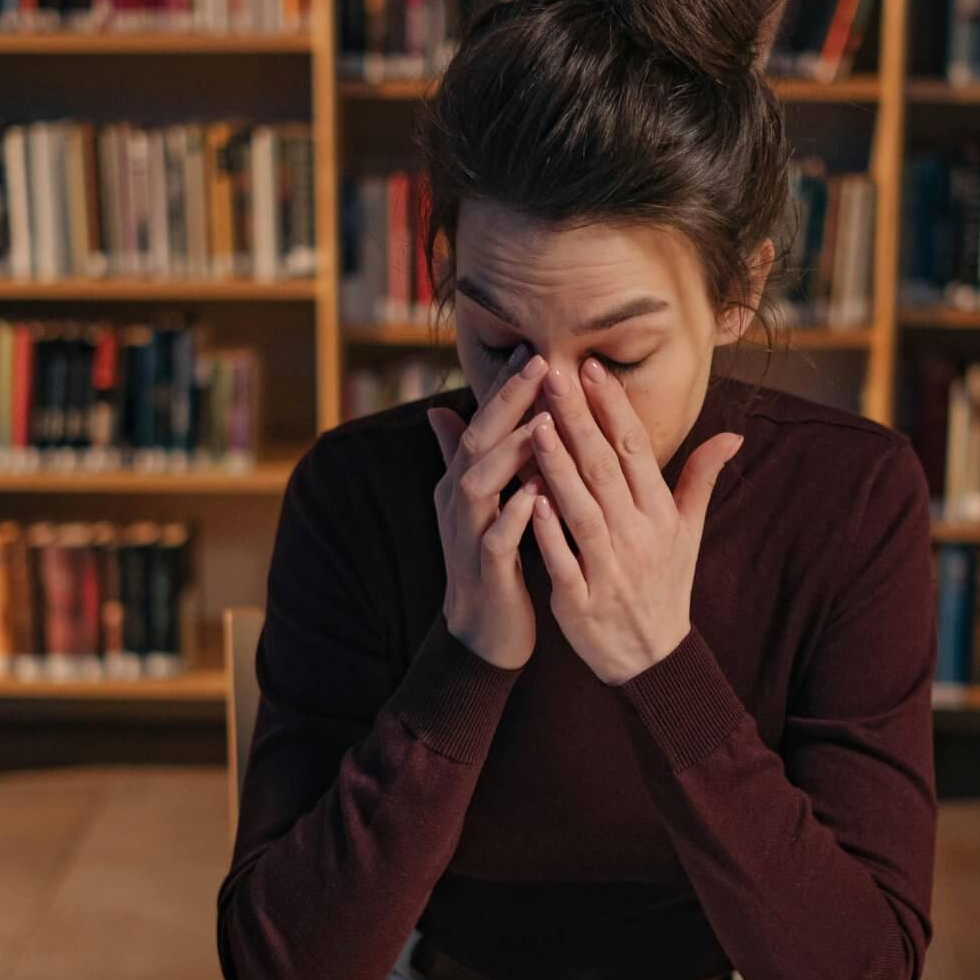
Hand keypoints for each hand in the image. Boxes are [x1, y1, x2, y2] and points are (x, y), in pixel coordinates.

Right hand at [427, 344, 548, 669]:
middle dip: (506, 402)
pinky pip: (495, 539)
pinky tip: (538, 495)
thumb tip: (439, 409)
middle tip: (539, 363)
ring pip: (480, 485)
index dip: (506, 387)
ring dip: (509, 452)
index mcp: (461, 482)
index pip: (482, 423)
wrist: (482, 630)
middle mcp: (458, 502)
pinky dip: (515, 516)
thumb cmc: (489, 558)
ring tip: (541, 422)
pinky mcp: (484, 571)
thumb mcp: (476, 502)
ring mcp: (467, 535)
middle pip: (476, 442)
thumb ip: (461, 457)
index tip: (537, 349)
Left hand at [525, 360, 743, 684]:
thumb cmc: (665, 585)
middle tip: (554, 375)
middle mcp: (639, 538)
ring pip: (582, 510)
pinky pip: (563, 562)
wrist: (652, 659)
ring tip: (535, 425)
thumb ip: (702, 479)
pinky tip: (528, 499)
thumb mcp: (689, 533)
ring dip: (559, 468)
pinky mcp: (582, 602)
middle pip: (606, 471)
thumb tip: (732, 435)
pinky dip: (548, 533)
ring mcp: (610, 571)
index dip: (613, 408)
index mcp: (661, 515)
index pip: (636, 450)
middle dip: (580, 421)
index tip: (590, 367)